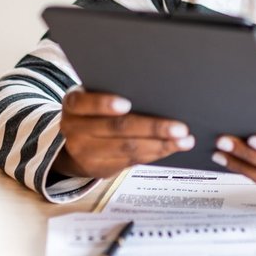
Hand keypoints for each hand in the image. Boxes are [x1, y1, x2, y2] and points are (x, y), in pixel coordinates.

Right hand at [56, 88, 194, 178]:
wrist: (70, 147)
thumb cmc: (91, 113)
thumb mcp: (90, 99)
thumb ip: (110, 93)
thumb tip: (155, 86)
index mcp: (73, 105)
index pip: (84, 103)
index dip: (104, 104)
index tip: (126, 104)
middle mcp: (75, 130)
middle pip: (116, 128)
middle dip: (151, 128)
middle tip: (179, 127)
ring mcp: (87, 153)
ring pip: (128, 148)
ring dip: (161, 144)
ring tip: (184, 140)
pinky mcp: (102, 168)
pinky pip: (133, 160)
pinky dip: (156, 153)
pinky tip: (174, 147)